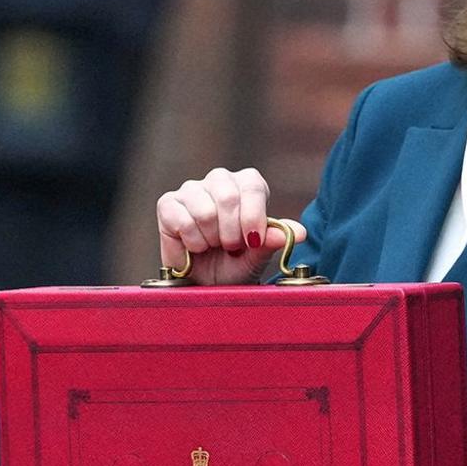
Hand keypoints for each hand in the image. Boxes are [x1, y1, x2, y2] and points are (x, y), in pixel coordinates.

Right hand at [155, 167, 301, 285]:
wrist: (207, 285)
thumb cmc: (236, 265)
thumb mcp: (258, 256)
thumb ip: (274, 241)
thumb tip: (298, 233)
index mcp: (247, 185)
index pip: (252, 186)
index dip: (253, 216)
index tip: (253, 242)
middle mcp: (220, 180)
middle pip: (228, 196)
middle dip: (232, 233)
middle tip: (231, 248)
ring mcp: (192, 190)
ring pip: (204, 211)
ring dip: (211, 239)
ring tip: (213, 246)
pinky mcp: (168, 204)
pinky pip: (182, 220)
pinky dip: (192, 242)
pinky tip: (194, 247)